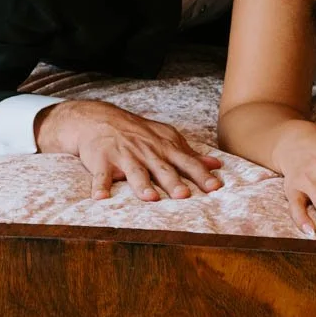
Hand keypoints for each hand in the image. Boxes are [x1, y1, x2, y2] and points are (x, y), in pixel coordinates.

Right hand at [35, 100, 223, 201]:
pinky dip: (100, 186)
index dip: (202, 175)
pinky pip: (101, 175)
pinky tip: (100, 197)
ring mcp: (124, 155)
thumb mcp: (166, 138)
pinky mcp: (102, 160)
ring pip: (135, 172)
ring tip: (150, 197)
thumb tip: (216, 164)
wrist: (100, 118)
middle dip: (174, 182)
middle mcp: (147, 151)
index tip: (216, 187)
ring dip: (142, 185)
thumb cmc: (138, 133)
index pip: (187, 162)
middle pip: (162, 168)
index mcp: (165, 147)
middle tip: (184, 195)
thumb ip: (190, 154)